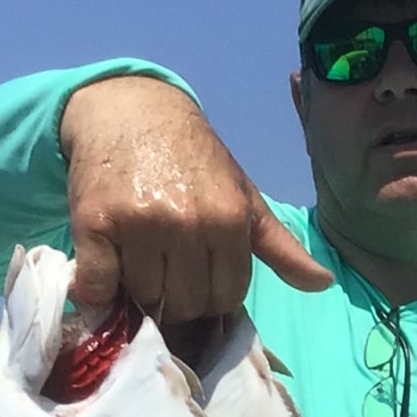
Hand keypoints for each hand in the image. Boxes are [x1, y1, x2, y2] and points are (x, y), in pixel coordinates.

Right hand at [59, 76, 331, 320]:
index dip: (212, 297)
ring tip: (136, 262)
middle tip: (164, 272)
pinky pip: (95, 286)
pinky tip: (103, 269)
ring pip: (144, 298)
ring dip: (137, 292)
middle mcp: (187, 223)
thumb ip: (279, 244)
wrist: (130, 111)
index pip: (226, 297)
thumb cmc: (194, 159)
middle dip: (177, 299)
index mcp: (229, 219)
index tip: (197, 281)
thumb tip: (322, 284)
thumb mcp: (243, 195)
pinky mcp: (94, 223)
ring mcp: (139, 224)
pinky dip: (95, 290)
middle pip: (187, 304)